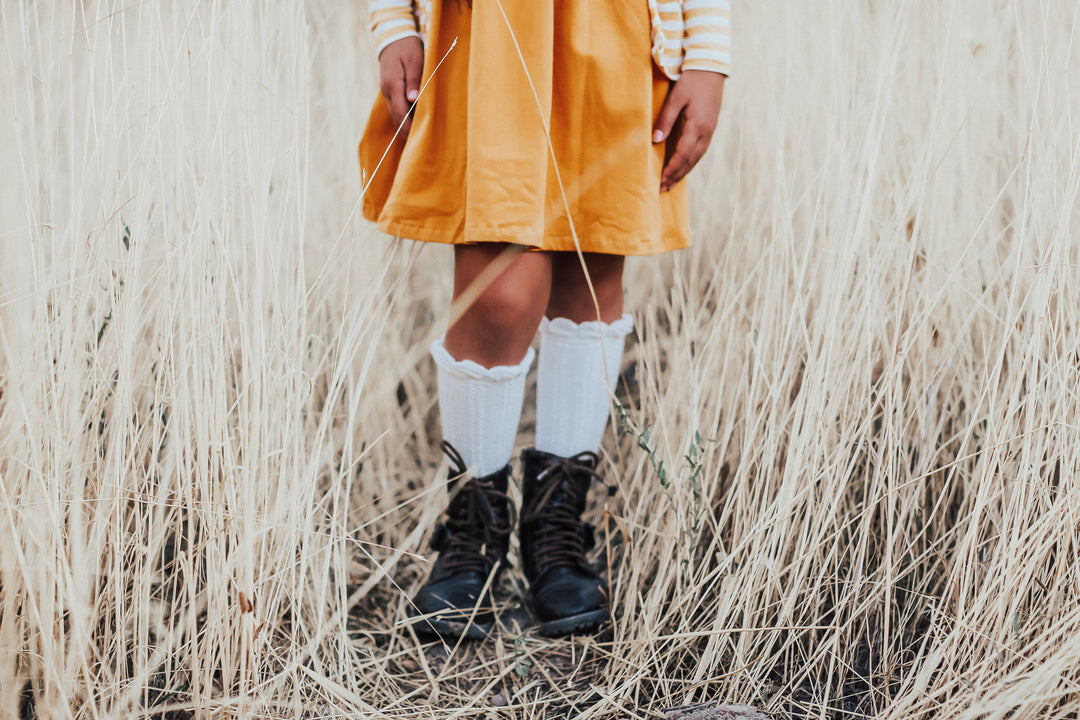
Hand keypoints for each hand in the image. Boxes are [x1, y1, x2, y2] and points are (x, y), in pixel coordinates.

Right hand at [379, 36, 423, 136]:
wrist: (393, 37)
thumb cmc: (407, 47)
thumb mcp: (415, 60)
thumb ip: (414, 80)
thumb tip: (413, 100)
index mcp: (393, 84)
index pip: (401, 112)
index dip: (408, 127)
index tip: (416, 140)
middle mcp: (387, 91)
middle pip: (397, 117)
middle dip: (406, 132)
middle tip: (418, 147)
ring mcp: (387, 92)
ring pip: (396, 114)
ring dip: (405, 127)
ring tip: (416, 140)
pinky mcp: (390, 91)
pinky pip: (396, 108)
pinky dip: (404, 118)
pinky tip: (412, 125)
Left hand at [652, 70, 725, 191]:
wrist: (711, 69)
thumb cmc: (691, 81)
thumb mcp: (675, 98)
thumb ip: (665, 119)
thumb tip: (655, 141)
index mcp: (697, 126)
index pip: (683, 155)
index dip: (671, 170)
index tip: (660, 181)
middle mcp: (706, 133)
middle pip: (690, 161)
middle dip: (676, 176)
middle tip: (662, 189)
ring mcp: (710, 132)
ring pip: (696, 158)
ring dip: (683, 172)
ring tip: (670, 184)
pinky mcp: (709, 129)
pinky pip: (699, 152)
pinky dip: (690, 163)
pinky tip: (682, 168)